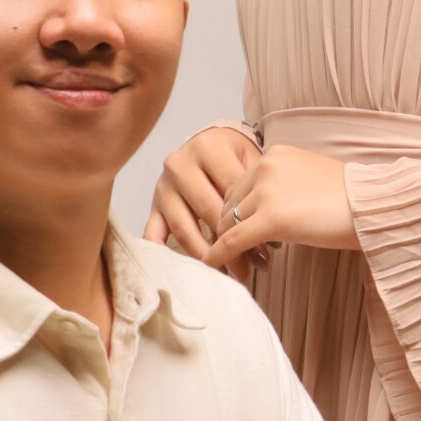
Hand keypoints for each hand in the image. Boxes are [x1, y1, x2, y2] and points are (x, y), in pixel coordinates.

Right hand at [145, 127, 270, 277]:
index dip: (248, 222)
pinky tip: (182, 269)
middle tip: (246, 269)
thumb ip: (256, 195)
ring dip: (206, 255)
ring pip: (184, 228)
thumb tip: (267, 245)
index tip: (264, 252)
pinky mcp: (153, 205)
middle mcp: (180, 164)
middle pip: (207, 212)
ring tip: (226, 273)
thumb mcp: (249, 163)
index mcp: (208, 148)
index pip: (230, 192)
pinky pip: (154, 232)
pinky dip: (164, 252)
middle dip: (228, 243)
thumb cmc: (233, 160)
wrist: (209, 147)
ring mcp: (163, 186)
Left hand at [202, 144, 358, 268]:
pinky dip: (220, 256)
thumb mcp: (310, 180)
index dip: (237, 215)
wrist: (376, 205)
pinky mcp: (271, 218)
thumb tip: (265, 216)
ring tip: (236, 267)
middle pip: (229, 205)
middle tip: (236, 256)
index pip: (239, 187)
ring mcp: (267, 191)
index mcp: (274, 155)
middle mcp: (265, 166)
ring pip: (228, 223)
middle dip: (229, 231)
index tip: (240, 236)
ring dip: (227, 247)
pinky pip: (233, 240)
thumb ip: (282, 189)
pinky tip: (213, 268)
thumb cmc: (352, 199)